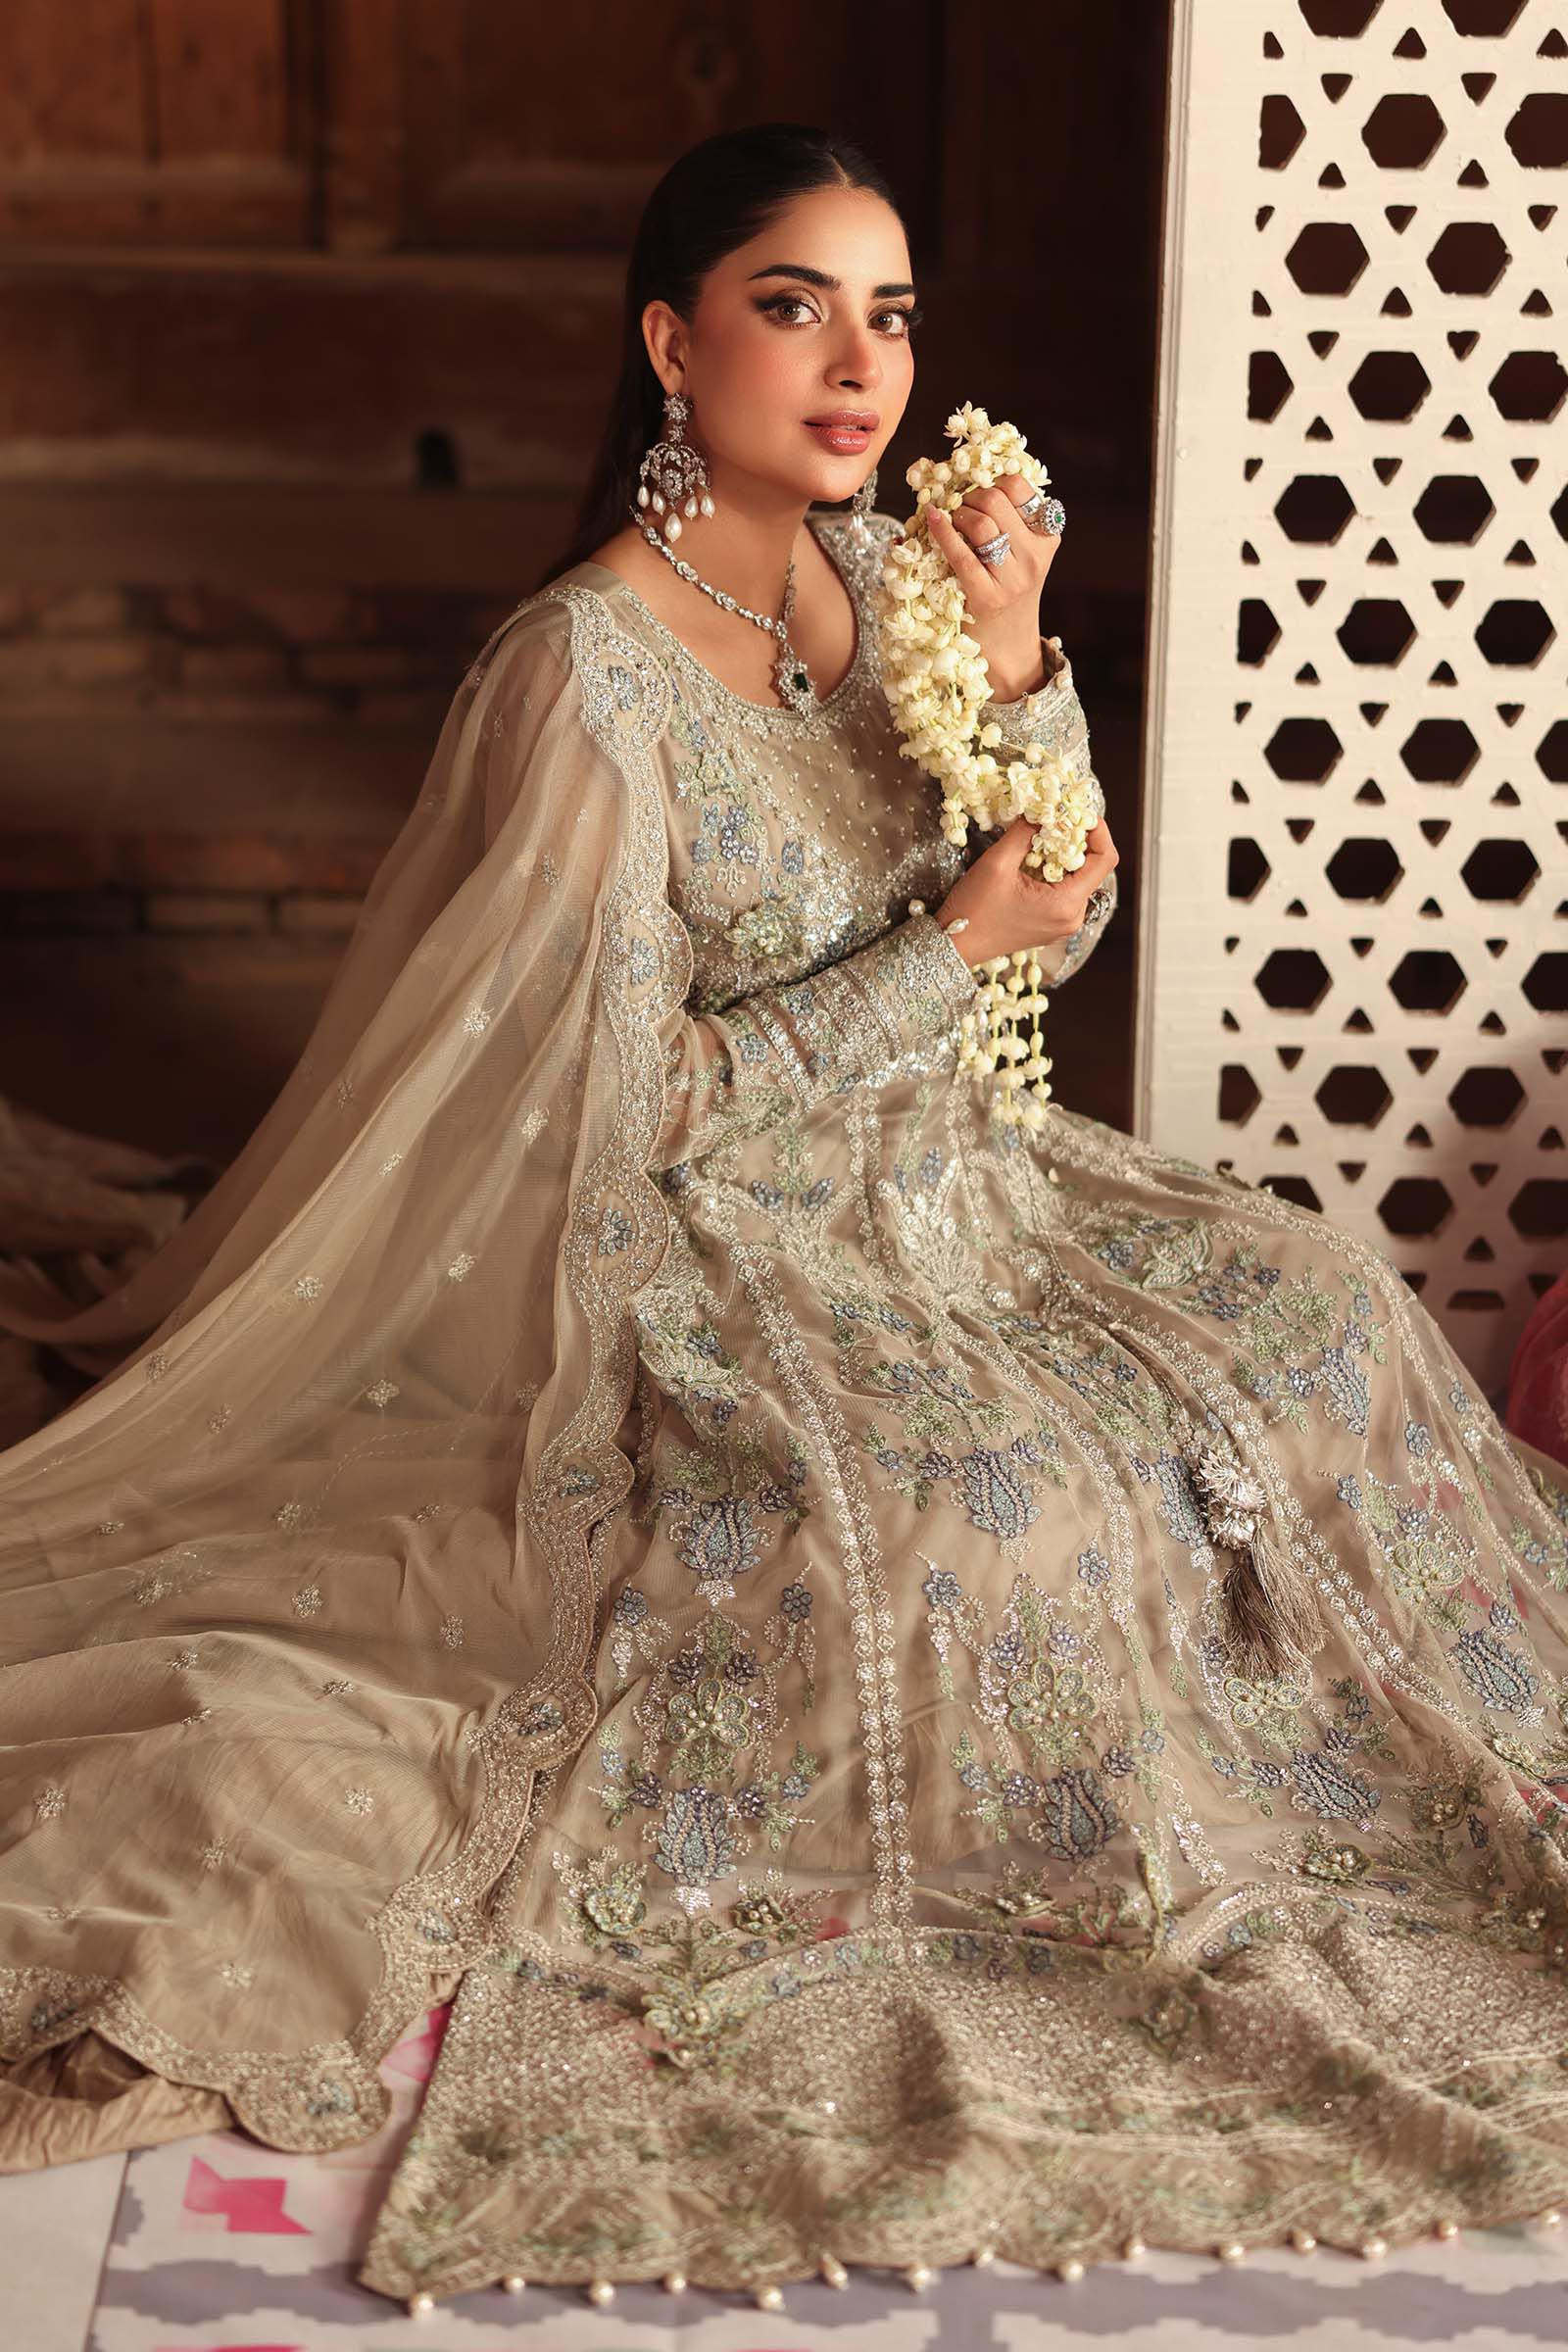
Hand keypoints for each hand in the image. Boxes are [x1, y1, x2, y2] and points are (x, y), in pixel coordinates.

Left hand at [924, 473, 1062, 697]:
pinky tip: (932, 521)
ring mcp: (1013, 578)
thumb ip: (1006, 522)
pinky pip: (961, 553)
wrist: (1008, 646)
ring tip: (949, 521)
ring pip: (980, 522)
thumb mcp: (1019, 555)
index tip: (975, 488)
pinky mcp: (987, 596)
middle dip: (967, 496)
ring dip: (955, 514)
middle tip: (956, 506)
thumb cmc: (1006, 593)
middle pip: (995, 500)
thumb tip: (960, 482)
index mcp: (1046, 538)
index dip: (989, 480)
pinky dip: (942, 532)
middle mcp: (1035, 556)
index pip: (1018, 487)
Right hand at [934, 813, 1119, 969]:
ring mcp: (1064, 923)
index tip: (1078, 811)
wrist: (955, 945)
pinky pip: (1066, 891)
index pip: (1105, 860)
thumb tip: (1042, 810)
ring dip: (1064, 854)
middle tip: (1055, 818)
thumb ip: (1025, 833)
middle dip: (1078, 839)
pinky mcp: (1053, 924)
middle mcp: (1072, 917)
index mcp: (1066, 904)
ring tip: (1041, 837)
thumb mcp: (997, 863)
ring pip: (1079, 878)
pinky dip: (1056, 871)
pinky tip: (1034, 859)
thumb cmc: (973, 909)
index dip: (1098, 830)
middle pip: (1093, 868)